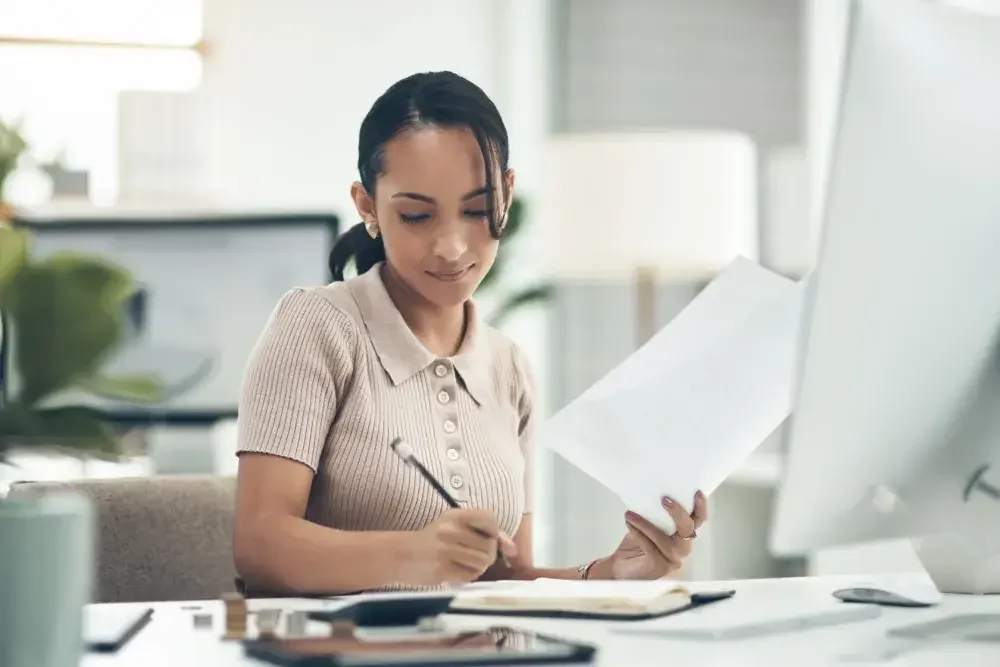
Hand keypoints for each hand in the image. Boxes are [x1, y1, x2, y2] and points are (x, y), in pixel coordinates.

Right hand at [398, 509, 517, 585]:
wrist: (400, 554)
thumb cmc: (433, 540)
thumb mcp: (454, 526)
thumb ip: (483, 532)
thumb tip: (512, 548)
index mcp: (456, 515)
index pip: (490, 519)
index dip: (494, 531)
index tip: (486, 536)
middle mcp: (452, 530)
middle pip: (490, 546)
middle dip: (488, 555)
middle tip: (473, 555)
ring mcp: (446, 549)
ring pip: (483, 562)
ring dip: (478, 567)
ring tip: (465, 564)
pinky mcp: (443, 568)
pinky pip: (470, 575)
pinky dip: (468, 576)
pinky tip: (457, 571)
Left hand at [604, 491, 708, 579]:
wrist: (619, 569)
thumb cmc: (635, 545)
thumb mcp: (645, 525)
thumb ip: (654, 514)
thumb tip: (651, 494)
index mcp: (682, 535)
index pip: (697, 521)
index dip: (700, 508)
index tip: (697, 493)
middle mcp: (681, 548)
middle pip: (688, 529)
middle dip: (678, 513)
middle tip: (664, 499)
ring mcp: (672, 559)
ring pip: (666, 539)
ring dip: (647, 524)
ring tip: (630, 514)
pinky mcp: (660, 567)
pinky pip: (650, 547)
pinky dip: (638, 533)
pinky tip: (629, 524)